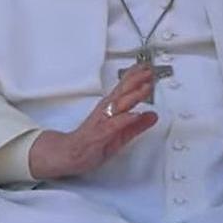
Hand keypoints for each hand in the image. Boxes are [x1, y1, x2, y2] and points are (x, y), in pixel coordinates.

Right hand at [27, 65, 158, 178]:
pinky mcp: (100, 133)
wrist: (70, 154)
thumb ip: (138, 125)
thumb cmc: (93, 143)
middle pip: (122, 92)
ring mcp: (102, 120)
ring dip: (132, 95)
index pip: (124, 89)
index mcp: (111, 108)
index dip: (136, 76)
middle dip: (136, 80)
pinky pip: (113, 125)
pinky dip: (124, 119)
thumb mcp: (121, 135)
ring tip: (145, 88)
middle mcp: (106, 111)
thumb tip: (153, 116)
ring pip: (119, 105)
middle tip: (149, 71)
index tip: (147, 67)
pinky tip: (134, 115)